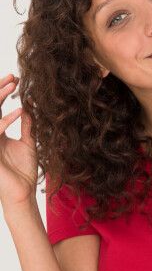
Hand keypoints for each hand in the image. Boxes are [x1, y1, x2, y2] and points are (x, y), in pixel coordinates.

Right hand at [0, 73, 37, 210]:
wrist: (22, 193)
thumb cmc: (24, 172)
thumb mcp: (28, 143)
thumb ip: (28, 126)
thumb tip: (29, 107)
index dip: (4, 93)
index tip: (16, 79)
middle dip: (0, 91)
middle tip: (13, 77)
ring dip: (0, 99)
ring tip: (13, 85)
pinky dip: (6, 120)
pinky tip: (19, 111)